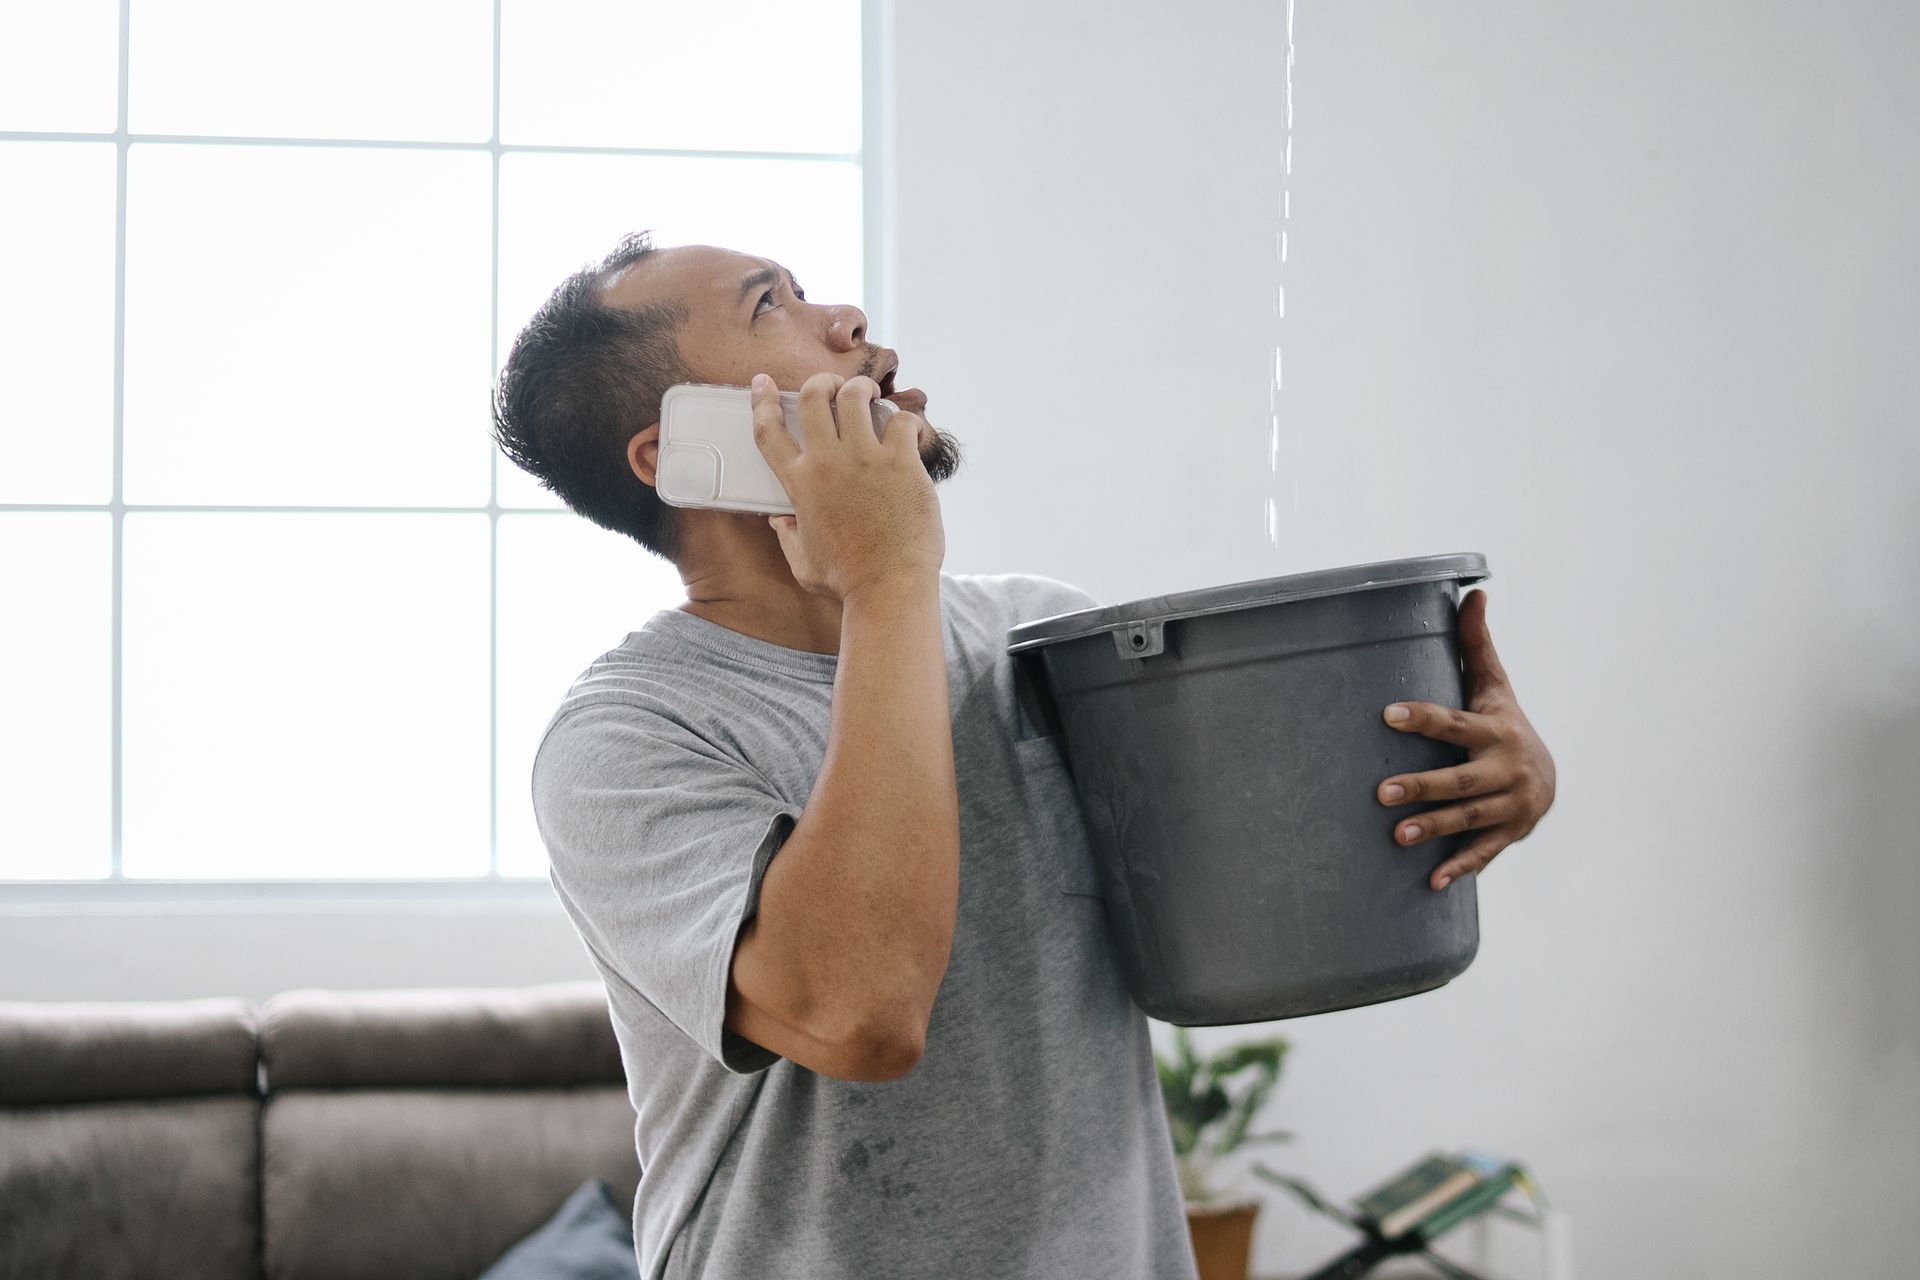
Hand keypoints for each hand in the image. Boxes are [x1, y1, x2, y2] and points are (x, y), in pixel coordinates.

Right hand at [750, 371, 943, 600]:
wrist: (889, 588)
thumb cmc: (847, 581)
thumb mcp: (803, 562)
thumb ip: (787, 537)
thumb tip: (779, 520)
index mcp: (800, 484)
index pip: (769, 431)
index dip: (762, 401)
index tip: (763, 383)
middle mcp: (828, 463)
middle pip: (814, 397)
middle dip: (822, 382)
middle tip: (835, 386)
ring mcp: (866, 460)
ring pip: (856, 396)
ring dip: (862, 389)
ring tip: (870, 397)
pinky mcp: (901, 463)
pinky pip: (901, 420)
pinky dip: (905, 420)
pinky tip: (908, 433)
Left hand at [1375, 590, 1556, 890]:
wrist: (1548, 777)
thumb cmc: (1502, 723)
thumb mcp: (1494, 686)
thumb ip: (1477, 645)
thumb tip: (1474, 592)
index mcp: (1495, 729)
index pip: (1454, 723)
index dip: (1423, 717)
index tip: (1386, 714)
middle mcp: (1506, 768)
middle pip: (1461, 779)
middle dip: (1422, 786)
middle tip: (1379, 793)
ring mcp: (1511, 805)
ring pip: (1469, 818)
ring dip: (1435, 828)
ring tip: (1396, 835)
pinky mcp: (1510, 835)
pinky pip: (1484, 853)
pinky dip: (1460, 868)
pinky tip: (1431, 883)